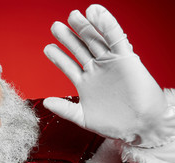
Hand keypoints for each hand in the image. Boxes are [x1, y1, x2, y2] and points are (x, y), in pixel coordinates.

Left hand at [43, 4, 168, 144]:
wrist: (139, 126)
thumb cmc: (114, 124)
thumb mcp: (84, 117)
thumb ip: (65, 109)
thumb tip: (45, 102)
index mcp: (85, 82)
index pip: (68, 65)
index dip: (58, 57)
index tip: (47, 48)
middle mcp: (96, 70)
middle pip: (80, 49)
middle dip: (68, 38)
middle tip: (55, 27)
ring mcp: (110, 63)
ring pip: (95, 40)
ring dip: (84, 27)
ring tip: (73, 16)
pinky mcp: (126, 58)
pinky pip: (115, 38)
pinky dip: (106, 25)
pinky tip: (95, 13)